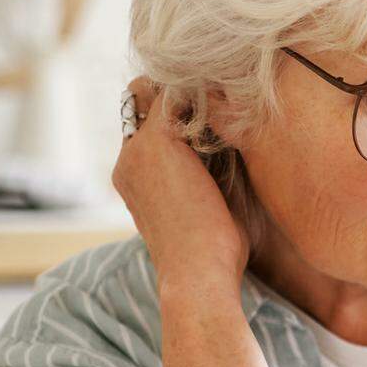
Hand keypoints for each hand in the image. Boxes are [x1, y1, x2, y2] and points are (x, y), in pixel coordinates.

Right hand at [113, 77, 249, 299]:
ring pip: (155, 91)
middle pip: (144, 101)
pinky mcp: (158, 142)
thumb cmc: (215, 255)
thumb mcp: (211, 206)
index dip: (180, 113)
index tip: (220, 112)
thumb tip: (239, 147)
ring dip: (193, 90)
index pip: (146, 125)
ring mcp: (138, 149)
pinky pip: (172, 94)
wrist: (199, 276)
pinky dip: (201, 92)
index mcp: (134, 177)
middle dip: (182, 94)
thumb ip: (213, 174)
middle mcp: (128, 159)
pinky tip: (233, 102)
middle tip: (227, 99)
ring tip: (232, 98)